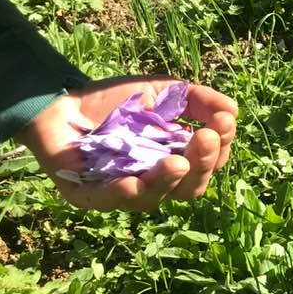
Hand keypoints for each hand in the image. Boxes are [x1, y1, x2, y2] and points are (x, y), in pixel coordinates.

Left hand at [15, 77, 236, 211]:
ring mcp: (123, 191)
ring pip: (154, 198)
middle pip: (189, 189)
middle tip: (205, 139)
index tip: (221, 125)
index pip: (207, 167)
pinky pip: (110, 201)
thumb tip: (232, 112)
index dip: (218, 151)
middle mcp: (154, 183)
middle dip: (201, 165)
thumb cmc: (116, 101)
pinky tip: (132, 182)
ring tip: (177, 163)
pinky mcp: (88, 196)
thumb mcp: (164, 92)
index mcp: (176, 162)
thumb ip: (199, 100)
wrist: (60, 100)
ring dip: (167, 181)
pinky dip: (123, 192)